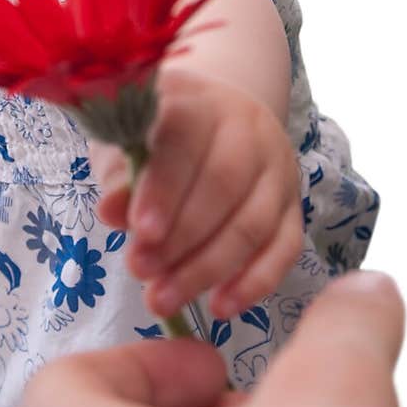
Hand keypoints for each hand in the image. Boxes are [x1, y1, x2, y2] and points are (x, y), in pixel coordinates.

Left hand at [92, 65, 302, 319]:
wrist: (211, 120)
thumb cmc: (156, 134)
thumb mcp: (127, 142)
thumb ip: (121, 174)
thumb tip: (111, 214)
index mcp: (198, 99)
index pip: (186, 137)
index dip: (164, 186)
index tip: (138, 230)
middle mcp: (248, 126)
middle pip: (224, 184)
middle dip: (181, 237)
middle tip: (140, 273)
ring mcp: (277, 165)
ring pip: (254, 221)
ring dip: (209, 268)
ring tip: (163, 299)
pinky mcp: (294, 203)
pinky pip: (284, 247)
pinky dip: (255, 282)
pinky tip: (221, 307)